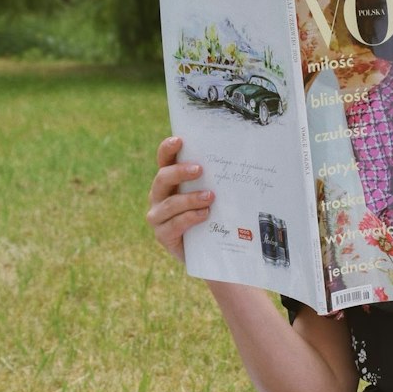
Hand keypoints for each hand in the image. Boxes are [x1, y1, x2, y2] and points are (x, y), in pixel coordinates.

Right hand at [146, 136, 213, 262]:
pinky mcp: (162, 235)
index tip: (179, 140)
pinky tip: (204, 215)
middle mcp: (159, 196)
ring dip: (190, 199)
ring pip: (170, 203)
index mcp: (169, 181)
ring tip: (210, 197)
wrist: (207, 251)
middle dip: (180, 172)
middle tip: (200, 170)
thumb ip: (211, 181)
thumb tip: (235, 161)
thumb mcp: (210, 196)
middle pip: (162, 178)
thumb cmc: (210, 216)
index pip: (164, 160)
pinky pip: (174, 224)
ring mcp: (158, 216)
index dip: (167, 149)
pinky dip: (190, 218)